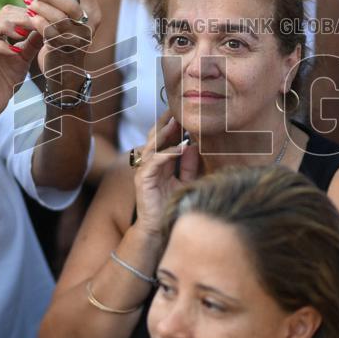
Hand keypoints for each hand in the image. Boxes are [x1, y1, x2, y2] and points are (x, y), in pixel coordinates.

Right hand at [0, 5, 42, 120]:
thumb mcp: (25, 57)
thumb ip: (33, 42)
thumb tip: (47, 27)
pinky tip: (16, 52)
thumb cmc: (8, 77)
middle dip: (21, 18)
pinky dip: (3, 47)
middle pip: (1, 14)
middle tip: (37, 25)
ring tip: (24, 35)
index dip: (26, 13)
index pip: (9, 12)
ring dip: (8, 27)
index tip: (42, 20)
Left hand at [25, 0, 100, 89]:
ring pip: (62, 20)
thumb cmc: (63, 39)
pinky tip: (28, 18)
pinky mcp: (66, 50)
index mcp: (93, 11)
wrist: (64, 72)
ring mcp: (79, 39)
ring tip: (26, 2)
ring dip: (42, 8)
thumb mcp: (69, 17)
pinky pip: (52, 35)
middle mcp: (90, 24)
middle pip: (72, 4)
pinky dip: (40, 24)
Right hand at [131, 114, 199, 237]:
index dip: (172, 124)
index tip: (183, 112)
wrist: (158, 228)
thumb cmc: (171, 204)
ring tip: (176, 123)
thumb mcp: (185, 181)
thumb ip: (189, 165)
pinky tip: (179, 148)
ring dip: (164, 133)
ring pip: (152, 145)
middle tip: (177, 110)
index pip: (164, 138)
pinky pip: (154, 162)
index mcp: (159, 161)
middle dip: (166, 123)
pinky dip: (166, 154)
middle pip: (155, 136)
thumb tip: (196, 146)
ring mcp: (144, 170)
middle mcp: (149, 163)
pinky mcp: (142, 179)